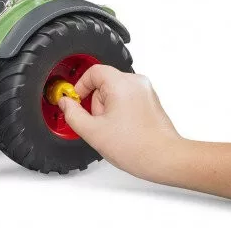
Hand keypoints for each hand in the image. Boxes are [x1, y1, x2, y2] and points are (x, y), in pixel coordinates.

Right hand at [58, 65, 181, 183]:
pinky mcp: (150, 101)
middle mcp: (136, 82)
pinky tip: (122, 129)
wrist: (165, 158)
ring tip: (113, 129)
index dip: (80, 86)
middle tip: (99, 122)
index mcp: (122, 84)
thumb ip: (72, 114)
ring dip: (107, 108)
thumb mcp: (92, 131)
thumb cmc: (137, 147)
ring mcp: (146, 91)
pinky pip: (126, 98)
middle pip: (103, 82)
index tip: (76, 101)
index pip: (93, 71)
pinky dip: (119, 111)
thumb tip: (65, 103)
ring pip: (114, 91)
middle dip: (95, 102)